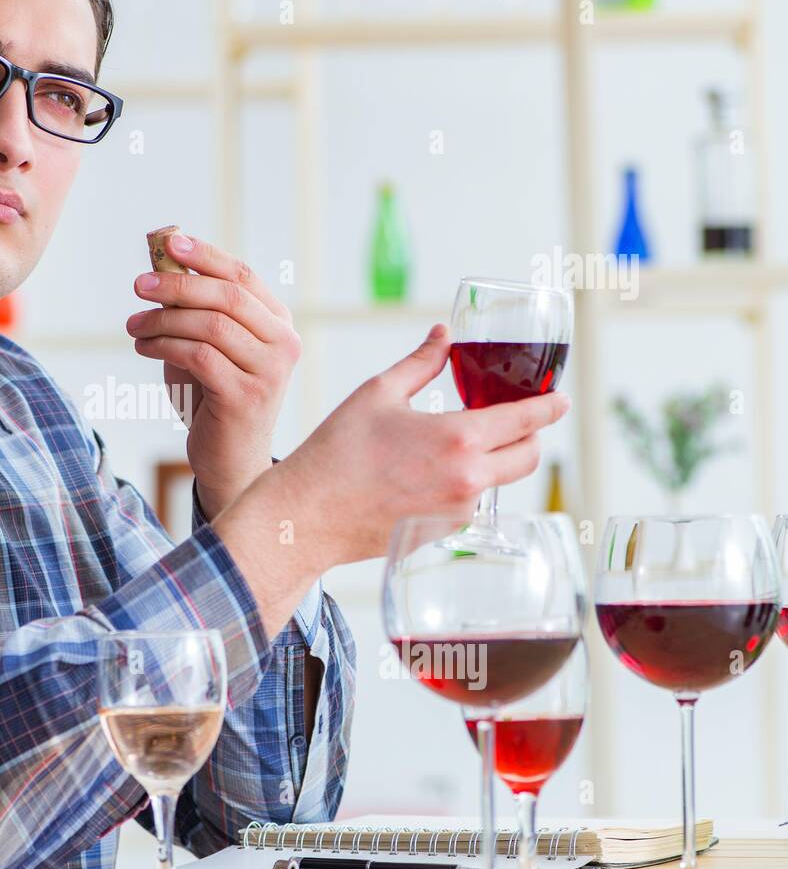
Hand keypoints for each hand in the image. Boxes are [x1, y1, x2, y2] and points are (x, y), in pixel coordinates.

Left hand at [126, 232, 301, 518]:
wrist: (229, 460)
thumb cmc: (213, 397)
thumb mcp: (207, 345)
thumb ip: (195, 309)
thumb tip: (160, 262)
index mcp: (279, 323)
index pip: (243, 276)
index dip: (205, 256)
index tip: (167, 242)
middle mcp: (283, 344)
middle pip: (227, 297)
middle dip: (178, 285)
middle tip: (139, 286)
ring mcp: (269, 372)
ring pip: (210, 326)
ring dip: (164, 319)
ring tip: (134, 325)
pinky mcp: (246, 397)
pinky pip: (198, 356)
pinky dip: (164, 345)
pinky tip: (143, 346)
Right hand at [268, 323, 570, 570]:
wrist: (309, 515)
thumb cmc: (336, 453)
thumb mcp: (378, 393)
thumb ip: (421, 362)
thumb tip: (444, 336)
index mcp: (458, 439)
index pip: (526, 420)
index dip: (549, 406)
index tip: (559, 399)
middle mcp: (468, 479)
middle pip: (528, 456)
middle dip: (529, 435)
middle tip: (513, 419)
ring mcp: (458, 512)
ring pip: (500, 481)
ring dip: (493, 461)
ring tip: (457, 444)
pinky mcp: (443, 533)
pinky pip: (471, 504)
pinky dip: (465, 485)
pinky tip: (430, 473)